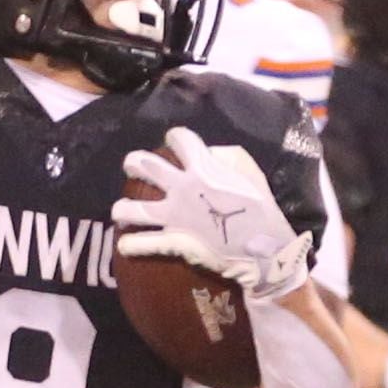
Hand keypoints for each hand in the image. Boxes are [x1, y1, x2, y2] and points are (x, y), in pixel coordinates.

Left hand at [113, 125, 312, 298]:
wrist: (264, 249)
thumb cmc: (261, 209)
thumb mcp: (250, 172)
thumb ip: (226, 157)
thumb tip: (209, 154)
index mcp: (202, 167)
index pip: (179, 138)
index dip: (176, 138)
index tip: (176, 143)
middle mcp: (181, 187)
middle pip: (143, 165)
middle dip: (134, 163)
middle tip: (135, 167)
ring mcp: (174, 216)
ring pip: (132, 209)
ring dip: (123, 209)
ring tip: (122, 211)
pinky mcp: (173, 241)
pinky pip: (143, 244)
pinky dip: (131, 245)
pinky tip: (124, 245)